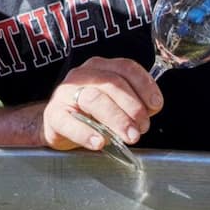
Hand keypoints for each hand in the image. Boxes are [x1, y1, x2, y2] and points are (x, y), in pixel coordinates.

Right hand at [40, 56, 162, 150]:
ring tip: (130, 136)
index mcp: (100, 67)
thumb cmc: (90, 113)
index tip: (155, 105)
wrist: (57, 125)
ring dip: (116, 119)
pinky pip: (69, 122)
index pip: (126, 67)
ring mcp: (65, 94)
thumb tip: (150, 110)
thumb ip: (134, 102)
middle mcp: (82, 75)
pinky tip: (99, 142)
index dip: (144, 85)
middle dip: (133, 107)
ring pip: (93, 99)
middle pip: (112, 83)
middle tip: (143, 128)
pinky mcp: (53, 115)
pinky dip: (85, 133)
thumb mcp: (114, 102)